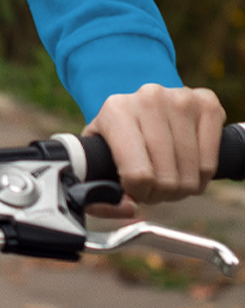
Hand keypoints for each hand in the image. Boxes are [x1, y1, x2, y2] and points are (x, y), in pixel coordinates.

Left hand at [83, 83, 225, 215]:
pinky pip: (211, 162)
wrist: (139, 105)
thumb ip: (99, 192)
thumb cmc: (116, 136)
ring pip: (191, 174)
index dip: (138, 193)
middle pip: (167, 178)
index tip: (134, 188)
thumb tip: (129, 208)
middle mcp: (149, 99)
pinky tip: (187, 165)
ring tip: (167, 175)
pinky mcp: (207, 103)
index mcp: (116, 110)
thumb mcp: (95, 157)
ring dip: (182, 187)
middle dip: (160, 193)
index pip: (138, 174)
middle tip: (152, 184)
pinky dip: (201, 175)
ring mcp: (180, 99)